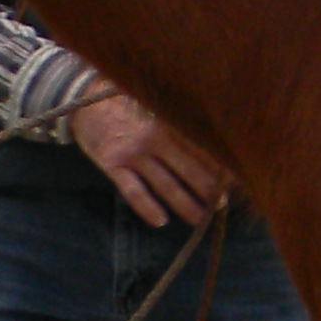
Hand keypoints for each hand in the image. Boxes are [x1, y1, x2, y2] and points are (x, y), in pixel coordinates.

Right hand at [71, 84, 233, 226]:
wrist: (84, 100)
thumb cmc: (128, 109)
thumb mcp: (155, 111)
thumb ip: (178, 128)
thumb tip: (212, 150)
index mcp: (169, 123)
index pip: (201, 148)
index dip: (219, 166)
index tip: (236, 180)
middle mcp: (154, 138)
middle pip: (188, 168)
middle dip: (207, 189)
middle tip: (222, 205)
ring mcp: (133, 152)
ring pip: (165, 183)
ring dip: (184, 204)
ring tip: (199, 219)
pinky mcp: (111, 164)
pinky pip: (132, 190)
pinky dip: (147, 207)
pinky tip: (160, 220)